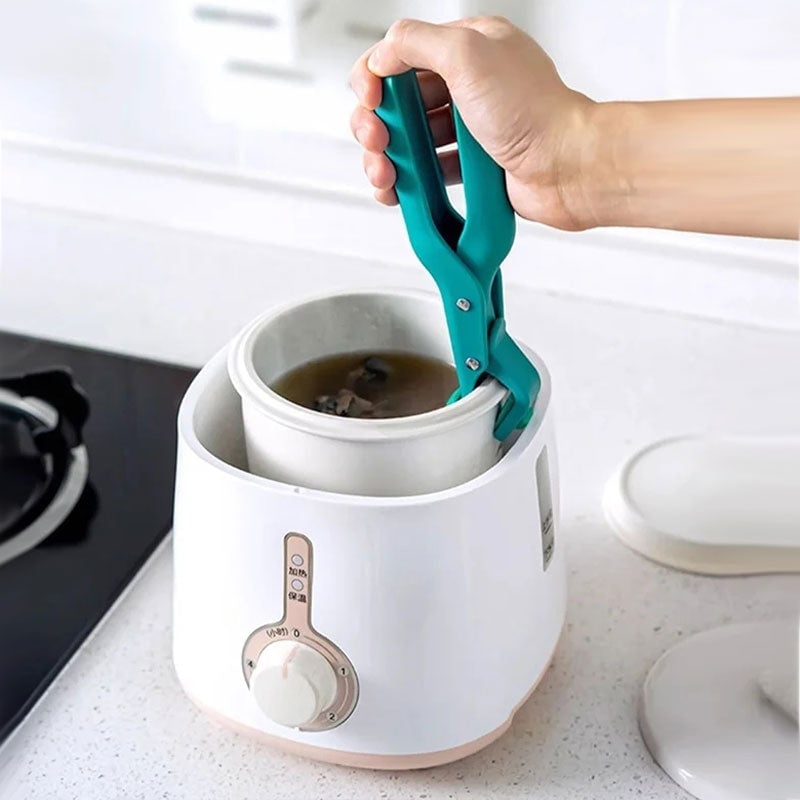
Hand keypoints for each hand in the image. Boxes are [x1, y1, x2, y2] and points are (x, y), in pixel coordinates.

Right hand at [349, 16, 595, 230]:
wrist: (568, 169)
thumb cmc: (534, 112)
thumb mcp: (468, 53)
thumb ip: (416, 42)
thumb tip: (381, 57)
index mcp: (469, 49)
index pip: (403, 55)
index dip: (375, 77)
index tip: (369, 99)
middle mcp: (469, 86)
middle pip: (400, 102)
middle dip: (376, 123)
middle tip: (377, 141)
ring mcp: (470, 129)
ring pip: (411, 141)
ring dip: (387, 157)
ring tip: (385, 173)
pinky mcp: (472, 167)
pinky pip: (429, 173)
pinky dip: (408, 183)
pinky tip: (397, 191)